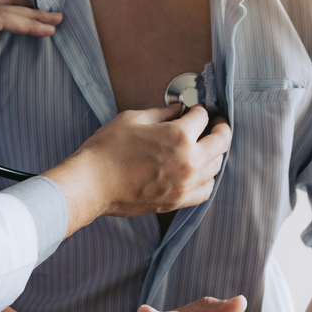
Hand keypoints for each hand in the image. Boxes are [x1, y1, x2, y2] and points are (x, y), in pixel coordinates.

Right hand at [44, 105, 230, 234]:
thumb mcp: (132, 119)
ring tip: (205, 147)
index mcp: (179, 136)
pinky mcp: (177, 201)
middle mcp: (188, 161)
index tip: (195, 110)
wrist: (91, 183)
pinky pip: (205, 190)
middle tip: (216, 124)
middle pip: (221, 142)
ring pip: (216, 167)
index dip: (200, 110)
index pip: (203, 118)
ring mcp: (185, 184)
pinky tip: (197, 172)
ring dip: (213, 154)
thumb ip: (161, 113)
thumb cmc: (107, 149)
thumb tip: (177, 110)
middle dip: (220, 128)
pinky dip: (206, 179)